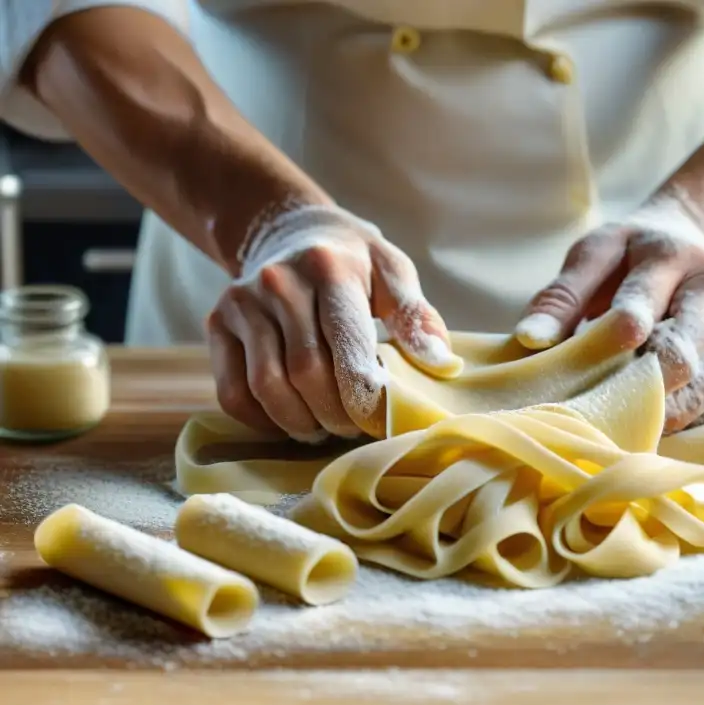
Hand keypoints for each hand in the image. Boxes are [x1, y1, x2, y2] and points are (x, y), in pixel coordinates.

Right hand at [207, 205, 461, 442]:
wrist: (287, 231)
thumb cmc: (351, 262)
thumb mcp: (391, 272)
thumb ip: (416, 317)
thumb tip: (441, 364)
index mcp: (329, 268)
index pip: (345, 343)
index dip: (362, 392)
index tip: (379, 420)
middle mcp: (278, 282)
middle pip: (305, 372)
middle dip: (335, 415)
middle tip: (355, 429)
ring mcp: (242, 303)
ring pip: (266, 387)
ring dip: (299, 423)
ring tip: (324, 429)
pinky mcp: (217, 323)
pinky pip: (232, 391)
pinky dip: (261, 420)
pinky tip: (289, 420)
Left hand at [516, 198, 703, 432]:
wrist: (698, 242)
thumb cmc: (633, 255)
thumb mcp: (595, 255)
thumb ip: (561, 295)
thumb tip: (531, 340)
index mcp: (675, 257)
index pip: (643, 302)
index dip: (616, 334)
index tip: (587, 359)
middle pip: (683, 356)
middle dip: (639, 390)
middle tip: (598, 415)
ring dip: (661, 415)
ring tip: (621, 426)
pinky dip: (689, 423)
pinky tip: (657, 426)